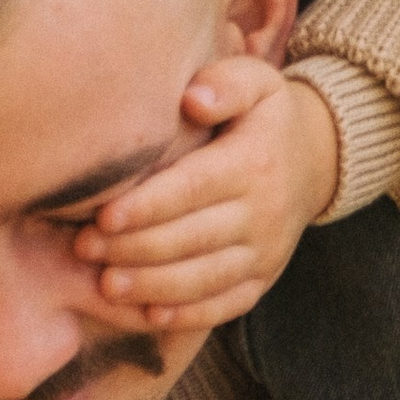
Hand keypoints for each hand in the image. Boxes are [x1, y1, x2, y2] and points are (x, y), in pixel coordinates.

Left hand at [72, 57, 340, 332]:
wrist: (316, 160)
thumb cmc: (265, 116)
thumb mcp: (257, 82)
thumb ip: (226, 83)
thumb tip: (193, 101)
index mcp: (254, 163)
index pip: (194, 189)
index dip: (148, 206)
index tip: (103, 216)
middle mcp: (263, 213)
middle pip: (192, 238)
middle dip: (135, 248)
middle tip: (84, 248)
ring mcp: (265, 253)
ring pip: (205, 278)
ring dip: (153, 287)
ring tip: (107, 286)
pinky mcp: (262, 280)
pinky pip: (226, 305)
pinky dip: (189, 316)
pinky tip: (150, 317)